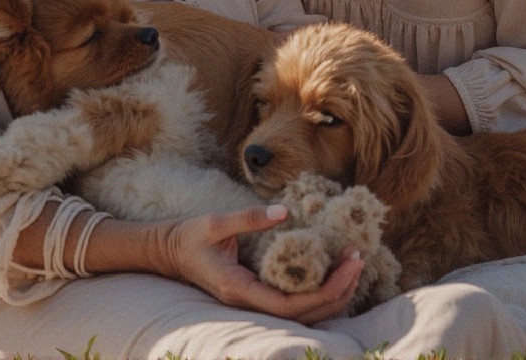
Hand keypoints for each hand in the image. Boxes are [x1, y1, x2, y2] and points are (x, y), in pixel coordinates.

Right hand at [159, 206, 360, 324]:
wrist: (168, 252)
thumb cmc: (188, 237)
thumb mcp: (214, 222)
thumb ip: (249, 218)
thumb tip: (283, 211)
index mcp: (239, 289)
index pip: (290, 306)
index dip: (325, 291)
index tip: (347, 265)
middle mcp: (249, 304)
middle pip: (305, 315)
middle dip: (338, 291)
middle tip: (358, 259)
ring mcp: (254, 304)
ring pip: (304, 315)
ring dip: (334, 294)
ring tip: (352, 265)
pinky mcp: (259, 297)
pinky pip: (297, 306)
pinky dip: (320, 294)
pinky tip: (333, 273)